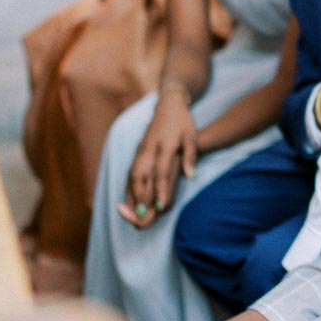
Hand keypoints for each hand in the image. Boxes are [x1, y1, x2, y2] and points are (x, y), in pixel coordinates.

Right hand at [118, 87, 195, 228]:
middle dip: (140, 196)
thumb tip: (192, 175)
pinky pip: (130, 171)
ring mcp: (141, 150)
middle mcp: (149, 148)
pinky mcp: (137, 151)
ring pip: (132, 174)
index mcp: (164, 145)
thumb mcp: (192, 136)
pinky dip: (128, 186)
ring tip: (131, 212)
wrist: (168, 105)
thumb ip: (190, 156)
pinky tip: (128, 199)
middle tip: (142, 215)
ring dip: (131, 193)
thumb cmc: (183, 121)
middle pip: (141, 175)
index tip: (161, 206)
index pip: (161, 171)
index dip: (161, 189)